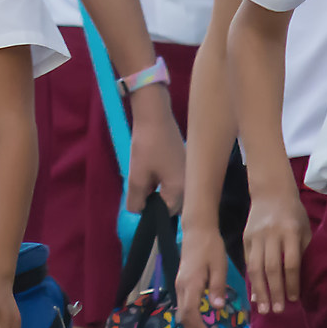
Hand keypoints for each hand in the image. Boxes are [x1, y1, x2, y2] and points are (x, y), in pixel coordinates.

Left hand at [121, 86, 186, 213]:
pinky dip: (160, 178)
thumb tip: (138, 212)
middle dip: (153, 199)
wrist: (154, 115)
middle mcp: (190, 183)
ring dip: (155, 188)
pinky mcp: (184, 162)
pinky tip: (149, 167)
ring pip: (170, 190)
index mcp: (181, 189)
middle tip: (139, 187)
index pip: (166, 213)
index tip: (138, 202)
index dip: (150, 212)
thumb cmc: (147, 146)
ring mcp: (188, 172)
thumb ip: (136, 200)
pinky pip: (172, 179)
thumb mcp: (136, 176)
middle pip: (170, 203)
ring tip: (143, 174)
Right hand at [173, 226, 230, 327]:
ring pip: (182, 312)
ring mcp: (179, 285)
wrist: (197, 230)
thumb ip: (217, 287)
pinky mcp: (182, 283)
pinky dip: (191, 317)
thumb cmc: (210, 246)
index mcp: (190, 284)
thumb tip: (217, 308)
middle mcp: (181, 286)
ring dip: (193, 326)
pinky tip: (202, 320)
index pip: (190, 313)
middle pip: (183, 316)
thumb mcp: (219, 266)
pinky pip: (184, 305)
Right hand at [243, 184, 311, 315]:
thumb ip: (302, 252)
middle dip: (275, 291)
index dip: (293, 283)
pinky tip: (255, 294)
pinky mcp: (246, 238)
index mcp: (290, 232)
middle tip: (278, 311)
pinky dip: (251, 280)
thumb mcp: (304, 229)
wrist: (271, 192)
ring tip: (263, 309)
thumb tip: (297, 281)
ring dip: (260, 290)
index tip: (295, 299)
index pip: (291, 263)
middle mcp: (271, 234)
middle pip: (272, 268)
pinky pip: (248, 262)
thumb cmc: (294, 213)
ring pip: (256, 267)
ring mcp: (256, 236)